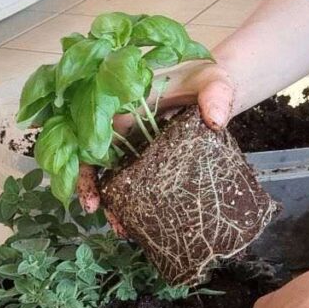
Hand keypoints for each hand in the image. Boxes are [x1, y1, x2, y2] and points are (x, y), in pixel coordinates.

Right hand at [77, 61, 237, 217]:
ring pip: (111, 171)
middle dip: (92, 186)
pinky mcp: (146, 155)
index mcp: (129, 104)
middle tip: (97, 212)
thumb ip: (216, 95)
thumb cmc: (210, 80)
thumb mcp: (215, 83)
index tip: (91, 183)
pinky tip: (135, 220)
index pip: (97, 131)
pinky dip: (128, 199)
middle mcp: (125, 123)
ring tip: (122, 227)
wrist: (220, 89)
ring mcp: (134, 141)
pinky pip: (130, 177)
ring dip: (110, 199)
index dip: (88, 160)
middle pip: (97, 156)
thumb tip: (215, 120)